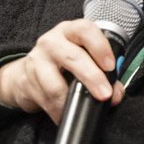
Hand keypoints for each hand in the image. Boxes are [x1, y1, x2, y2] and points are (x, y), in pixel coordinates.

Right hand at [0, 19, 123, 123]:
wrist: (26, 73)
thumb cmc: (62, 64)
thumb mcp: (83, 59)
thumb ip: (104, 74)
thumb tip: (116, 94)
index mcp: (70, 31)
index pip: (85, 30)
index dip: (100, 47)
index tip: (110, 66)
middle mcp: (52, 42)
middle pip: (73, 57)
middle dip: (92, 77)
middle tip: (105, 94)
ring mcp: (37, 60)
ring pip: (56, 85)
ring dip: (72, 101)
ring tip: (83, 108)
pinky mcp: (27, 80)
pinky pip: (47, 100)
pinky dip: (59, 111)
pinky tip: (65, 113)